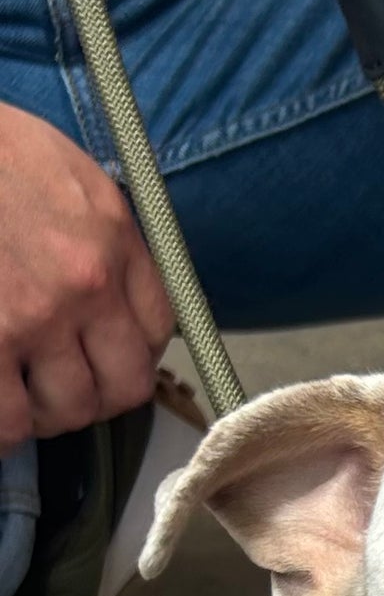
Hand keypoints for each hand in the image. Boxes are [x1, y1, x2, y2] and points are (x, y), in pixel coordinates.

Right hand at [0, 102, 172, 453]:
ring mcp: (33, 318)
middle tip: (60, 387)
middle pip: (124, 386)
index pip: (156, 329)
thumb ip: (91, 232)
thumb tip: (106, 291)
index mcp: (111, 235)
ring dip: (44, 412)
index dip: (130, 354)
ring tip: (17, 393)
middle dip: (95, 395)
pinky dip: (4, 428)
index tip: (104, 356)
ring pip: (68, 410)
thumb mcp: (56, 168)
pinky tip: (0, 413)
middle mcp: (85, 284)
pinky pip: (7, 420)